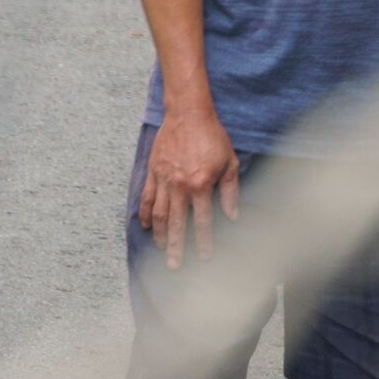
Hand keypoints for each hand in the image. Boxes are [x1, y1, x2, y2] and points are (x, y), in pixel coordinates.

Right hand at [140, 104, 239, 268]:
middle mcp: (179, 186)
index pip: (203, 221)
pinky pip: (147, 197)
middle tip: (174, 265)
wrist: (188, 113)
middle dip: (177, 247)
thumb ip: (230, 191)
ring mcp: (163, 179)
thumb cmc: (212, 136)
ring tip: (161, 249)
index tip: (205, 257)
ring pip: (160, 214)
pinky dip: (145, 213)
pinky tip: (146, 226)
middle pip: (177, 223)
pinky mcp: (153, 171)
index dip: (204, 241)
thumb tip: (233, 216)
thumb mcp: (229, 162)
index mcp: (200, 185)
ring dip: (161, 234)